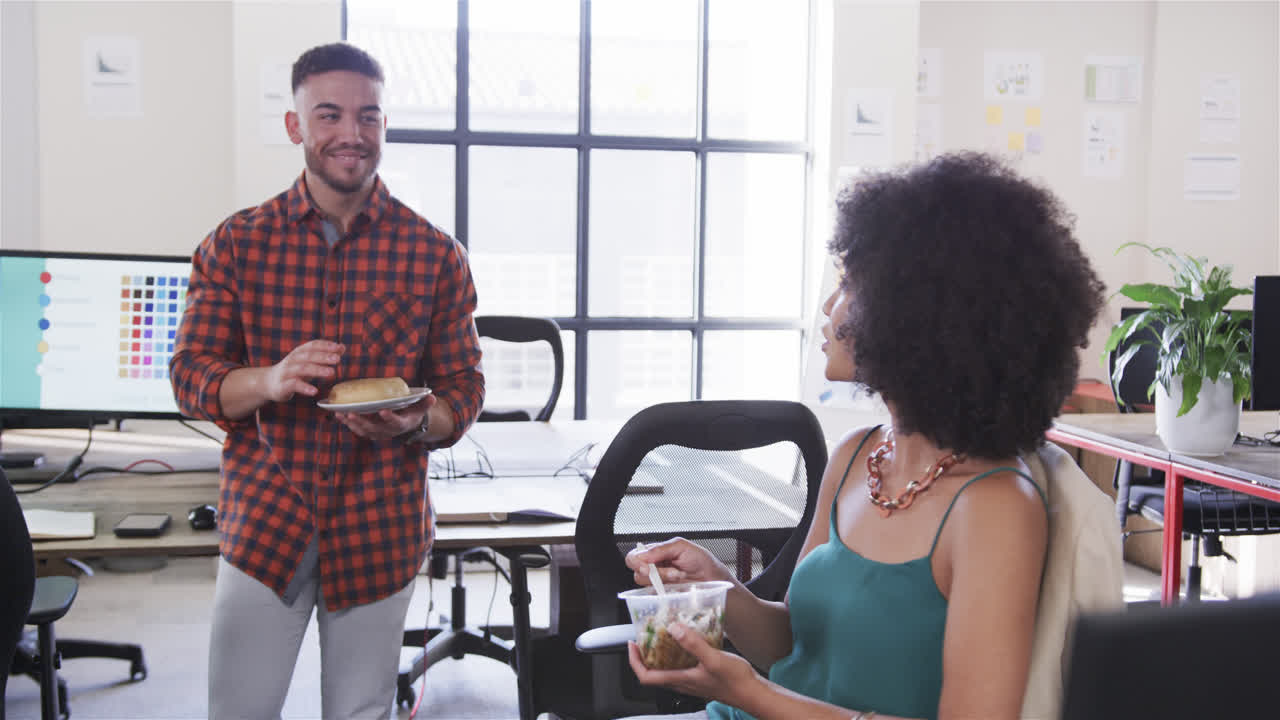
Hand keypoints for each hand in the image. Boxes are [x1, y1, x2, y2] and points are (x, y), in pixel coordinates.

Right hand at [263, 340, 344, 401]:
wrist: (268, 383)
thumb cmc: (294, 371)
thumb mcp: (308, 362)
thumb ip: (324, 355)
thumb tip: (342, 347)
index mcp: (299, 352)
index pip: (313, 345)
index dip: (326, 345)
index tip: (339, 348)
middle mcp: (292, 360)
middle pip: (309, 356)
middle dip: (323, 356)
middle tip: (337, 359)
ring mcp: (286, 372)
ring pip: (302, 368)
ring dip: (317, 370)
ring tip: (331, 373)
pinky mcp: (282, 386)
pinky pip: (293, 385)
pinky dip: (304, 387)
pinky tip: (315, 391)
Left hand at [335, 394, 434, 439]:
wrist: (405, 425)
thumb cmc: (412, 413)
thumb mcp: (420, 408)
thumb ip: (425, 403)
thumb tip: (432, 397)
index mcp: (400, 425)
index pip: (395, 423)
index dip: (389, 418)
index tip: (383, 411)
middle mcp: (387, 431)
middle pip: (373, 428)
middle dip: (361, 422)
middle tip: (352, 413)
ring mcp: (376, 432)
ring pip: (362, 430)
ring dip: (350, 423)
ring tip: (341, 414)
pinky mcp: (368, 430)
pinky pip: (356, 428)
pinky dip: (346, 422)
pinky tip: (338, 414)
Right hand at [626, 537, 732, 587]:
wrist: (713, 579)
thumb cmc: (700, 560)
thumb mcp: (681, 547)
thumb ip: (661, 549)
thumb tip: (642, 555)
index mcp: (655, 552)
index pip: (634, 556)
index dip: (637, 562)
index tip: (647, 567)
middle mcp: (654, 567)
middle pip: (636, 571)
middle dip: (653, 572)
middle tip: (671, 572)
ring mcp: (658, 582)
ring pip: (644, 583)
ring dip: (661, 580)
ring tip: (678, 576)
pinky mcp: (663, 595)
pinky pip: (652, 595)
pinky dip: (663, 591)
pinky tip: (676, 587)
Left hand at [628, 623, 758, 706]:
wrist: (753, 694)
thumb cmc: (736, 681)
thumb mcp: (713, 659)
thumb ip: (693, 644)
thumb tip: (673, 629)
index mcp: (680, 680)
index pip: (646, 676)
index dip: (634, 661)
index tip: (632, 644)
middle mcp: (683, 683)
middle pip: (654, 673)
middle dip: (645, 655)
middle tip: (646, 637)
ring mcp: (692, 682)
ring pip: (668, 670)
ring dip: (661, 655)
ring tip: (663, 636)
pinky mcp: (702, 678)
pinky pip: (682, 667)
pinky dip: (678, 654)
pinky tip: (688, 642)